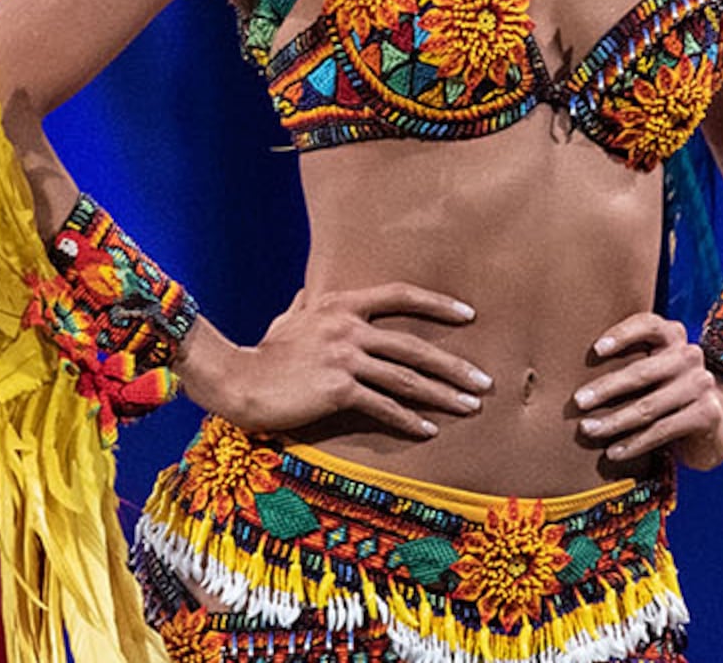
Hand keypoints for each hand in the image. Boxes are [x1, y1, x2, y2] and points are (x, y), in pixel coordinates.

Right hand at [187, 284, 492, 439]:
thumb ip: (307, 304)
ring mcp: (345, 357)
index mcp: (342, 304)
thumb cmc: (263, 352)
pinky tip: (428, 430)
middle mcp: (349, 326)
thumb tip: (310, 291)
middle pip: (415, 344)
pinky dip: (409, 419)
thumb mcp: (288, 318)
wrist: (238, 378)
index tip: (468, 314)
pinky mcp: (338, 388)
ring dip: (443, 395)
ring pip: (406, 377)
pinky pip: (383, 405)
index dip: (437, 303)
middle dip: (455, 365)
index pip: (400, 295)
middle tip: (485, 381)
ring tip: (471, 407)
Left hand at [573, 313, 722, 469]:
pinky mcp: (707, 414)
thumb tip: (569, 369)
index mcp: (673, 335)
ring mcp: (701, 384)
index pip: (648, 325)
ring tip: (588, 430)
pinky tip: (613, 452)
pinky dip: (634, 443)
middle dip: (606, 388)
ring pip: (648, 406)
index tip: (595, 350)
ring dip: (614, 421)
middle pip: (642, 371)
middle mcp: (690, 355)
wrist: (714, 423)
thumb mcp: (652, 368)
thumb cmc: (665, 391)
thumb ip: (627, 361)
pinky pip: (662, 430)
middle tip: (578, 402)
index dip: (622, 334)